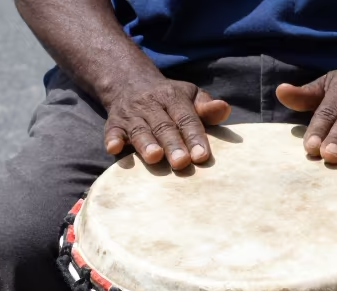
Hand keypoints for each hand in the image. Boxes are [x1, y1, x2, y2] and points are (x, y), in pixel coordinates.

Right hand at [102, 76, 230, 169]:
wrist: (128, 82)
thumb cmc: (169, 99)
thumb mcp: (189, 96)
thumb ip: (206, 107)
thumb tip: (224, 109)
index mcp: (173, 97)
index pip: (186, 118)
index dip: (194, 136)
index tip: (202, 156)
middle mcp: (151, 104)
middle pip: (163, 126)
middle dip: (172, 144)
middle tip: (181, 163)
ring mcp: (131, 114)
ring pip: (139, 130)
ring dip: (145, 143)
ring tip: (154, 157)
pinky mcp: (114, 123)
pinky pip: (111, 131)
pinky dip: (112, 140)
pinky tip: (114, 149)